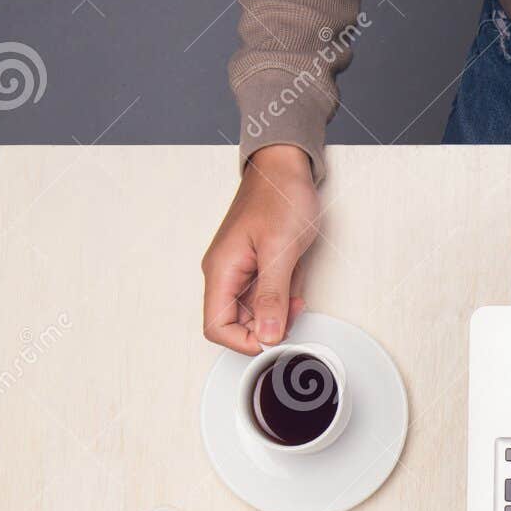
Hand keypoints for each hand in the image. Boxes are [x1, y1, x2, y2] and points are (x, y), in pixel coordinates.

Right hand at [201, 144, 318, 354]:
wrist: (286, 168)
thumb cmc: (280, 197)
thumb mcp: (280, 250)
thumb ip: (272, 296)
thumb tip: (265, 335)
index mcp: (221, 270)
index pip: (216, 326)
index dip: (243, 341)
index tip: (272, 339)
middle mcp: (226, 273)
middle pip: (238, 322)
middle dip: (268, 323)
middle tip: (293, 308)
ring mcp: (242, 271)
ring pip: (257, 311)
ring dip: (280, 307)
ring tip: (295, 284)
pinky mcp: (258, 267)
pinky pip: (270, 295)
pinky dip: (285, 293)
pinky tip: (295, 276)